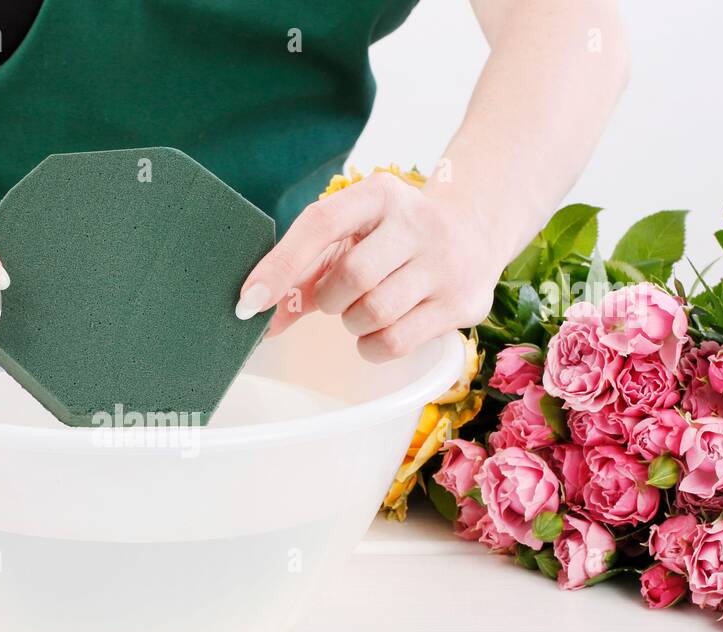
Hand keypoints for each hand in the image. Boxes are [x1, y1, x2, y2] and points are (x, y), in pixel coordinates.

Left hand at [236, 173, 503, 360]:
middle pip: (351, 277)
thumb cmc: (391, 240)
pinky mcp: (463, 303)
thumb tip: (258, 320)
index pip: (321, 224)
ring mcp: (446, 263)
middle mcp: (418, 221)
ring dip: (353, 322)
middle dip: (331, 299)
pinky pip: (395, 342)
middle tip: (338, 297)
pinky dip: (372, 346)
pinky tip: (380, 329)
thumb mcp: (350, 238)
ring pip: (374, 312)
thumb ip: (302, 274)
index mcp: (379, 194)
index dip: (279, 266)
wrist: (474, 232)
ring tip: (364, 308)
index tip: (248, 302)